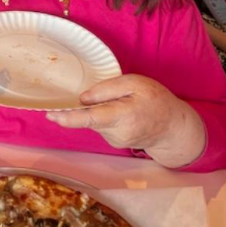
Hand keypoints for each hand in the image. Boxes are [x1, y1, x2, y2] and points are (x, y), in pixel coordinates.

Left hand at [46, 74, 205, 166]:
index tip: (50, 116)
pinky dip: (105, 116)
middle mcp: (116, 133)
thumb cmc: (156, 101)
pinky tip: (122, 111)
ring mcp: (115, 141)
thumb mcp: (136, 83)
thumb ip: (108, 89)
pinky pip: (102, 125)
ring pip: (95, 121)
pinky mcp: (115, 142)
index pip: (90, 118)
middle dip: (84, 107)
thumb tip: (82, 98)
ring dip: (99, 110)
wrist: (175, 128)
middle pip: (89, 118)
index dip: (68, 118)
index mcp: (122, 116)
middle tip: (104, 96)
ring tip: (122, 102)